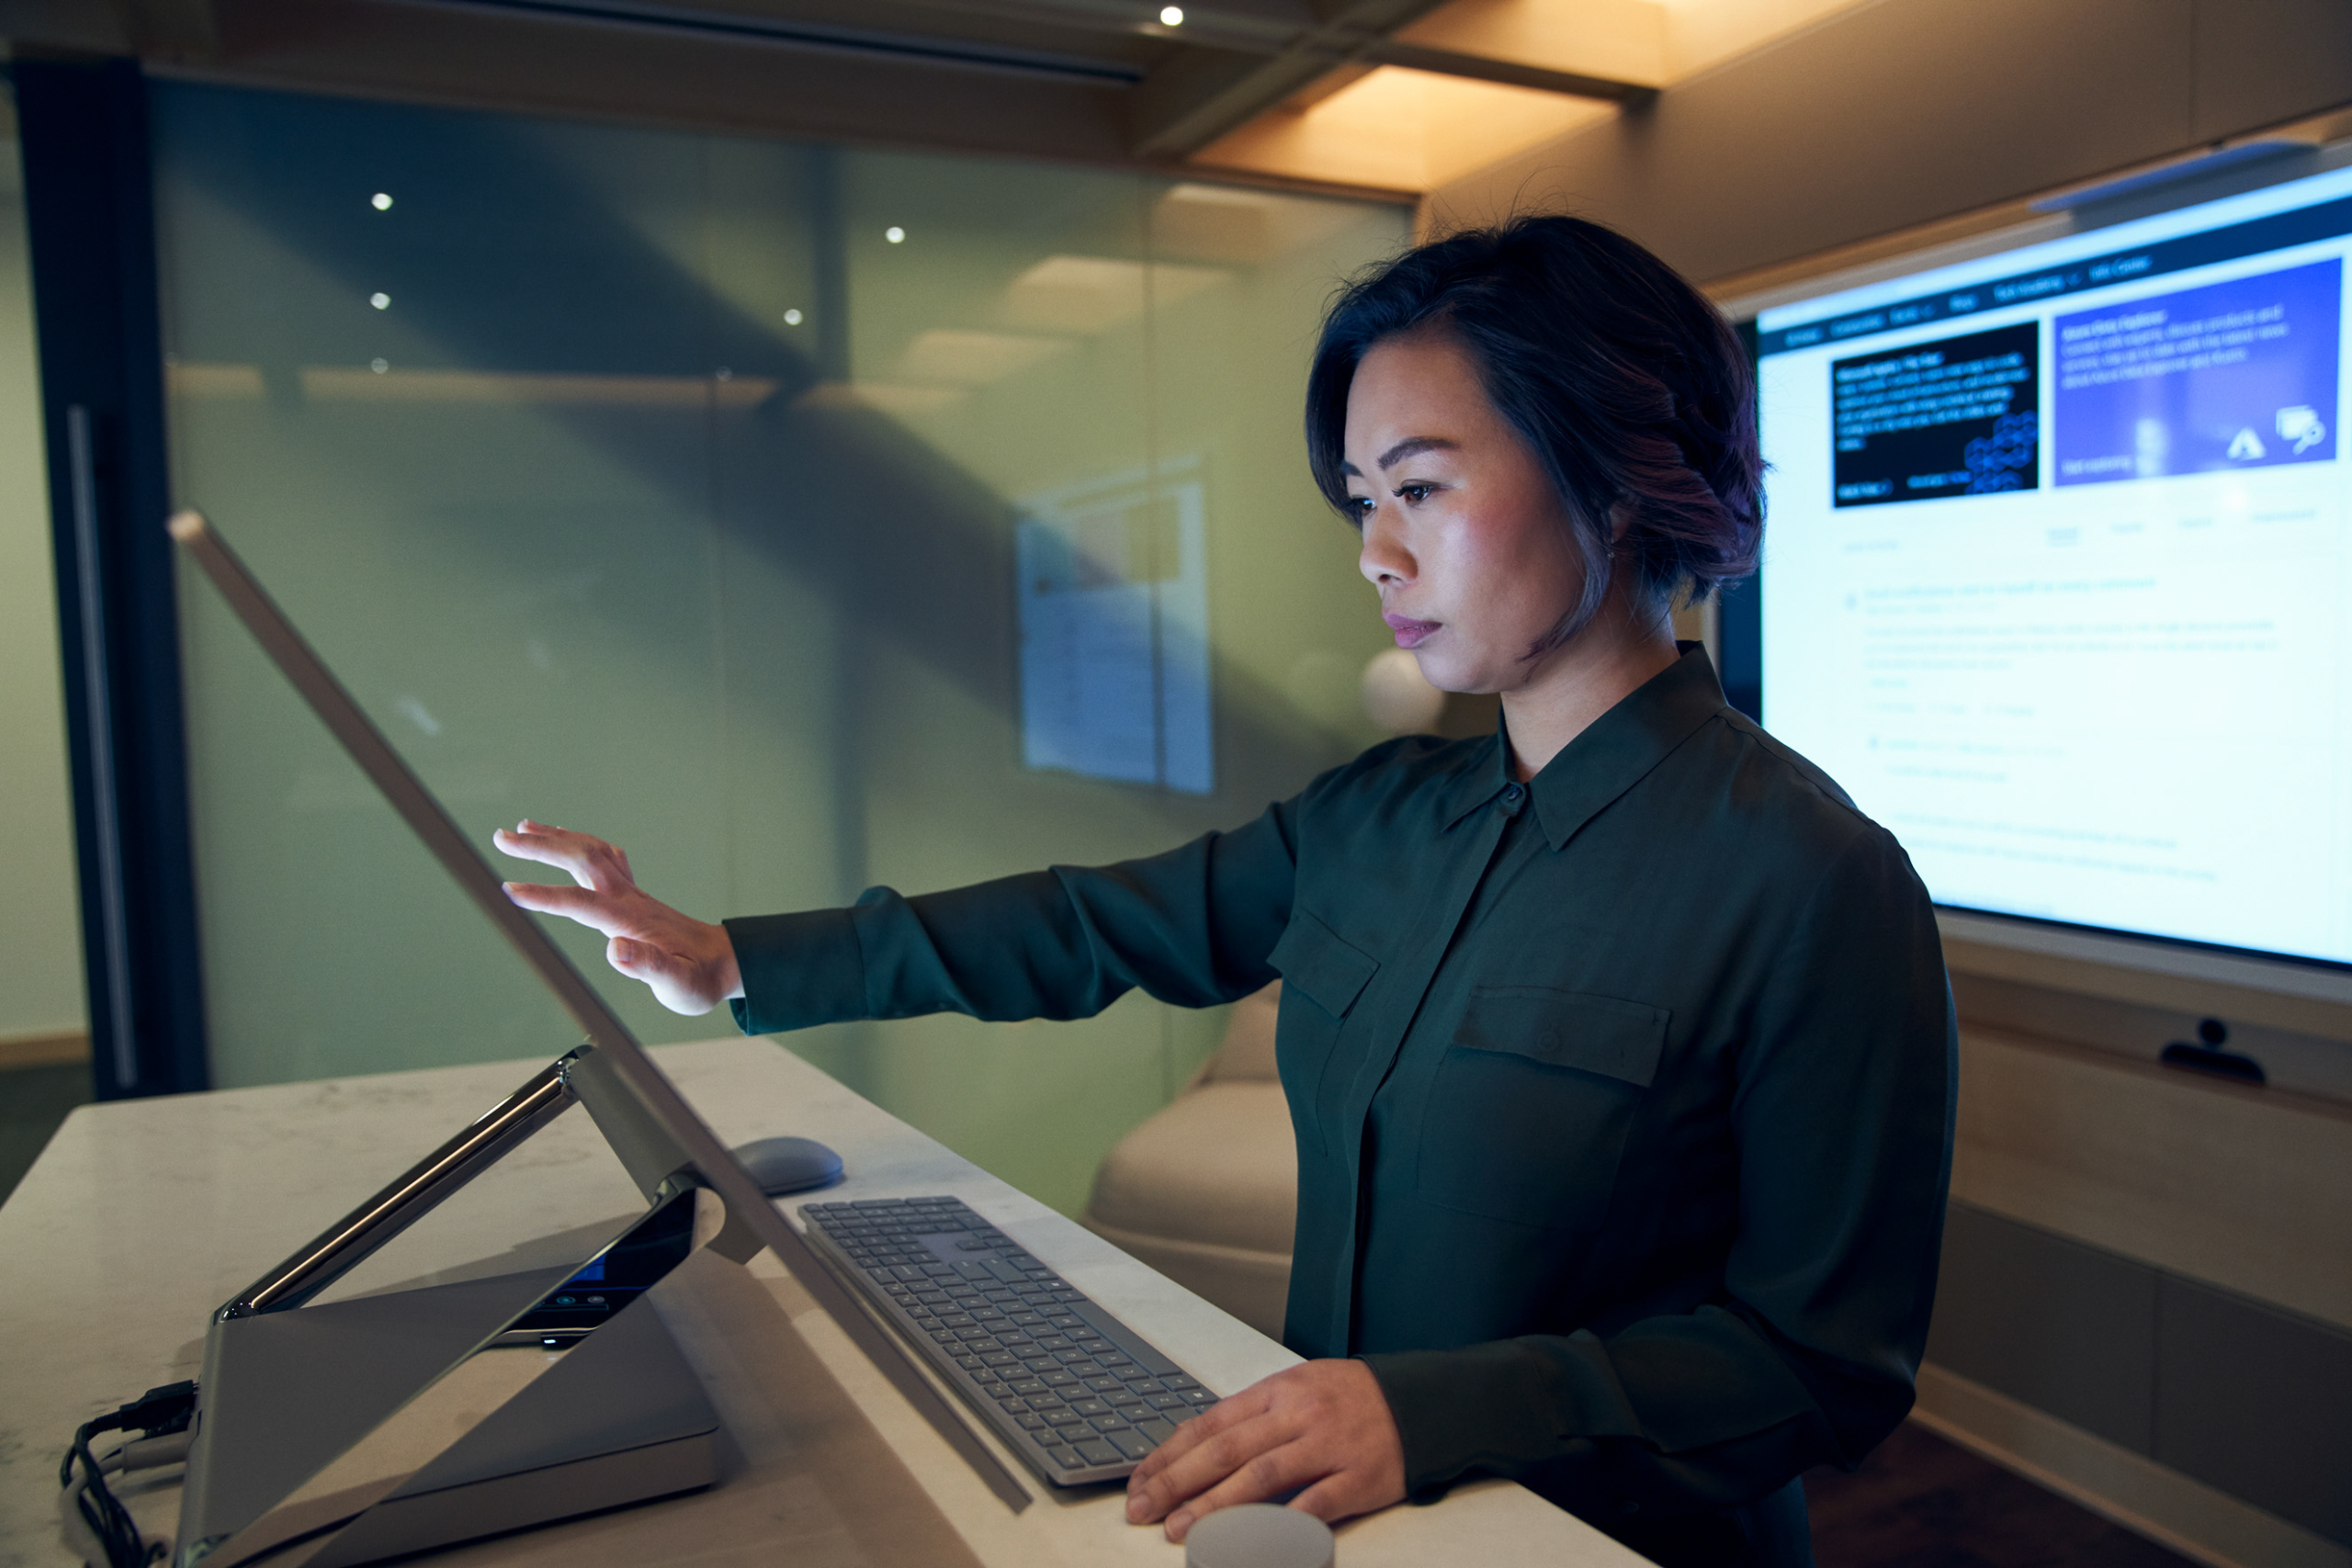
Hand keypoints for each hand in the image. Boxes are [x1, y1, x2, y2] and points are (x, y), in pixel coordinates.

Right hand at [493, 819, 741, 1015]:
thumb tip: (616, 949)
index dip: (544, 896)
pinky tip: (569, 843)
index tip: (508, 889)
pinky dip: (581, 844)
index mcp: (631, 920)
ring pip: (592, 851)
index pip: (580, 903)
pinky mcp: (634, 895)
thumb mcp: (678, 984)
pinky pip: (605, 857)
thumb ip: (648, 967)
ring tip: (523, 827)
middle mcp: (629, 899)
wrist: (724, 963)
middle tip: (500, 837)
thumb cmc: (698, 979)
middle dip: (540, 846)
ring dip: (556, 837)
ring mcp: (632, 893)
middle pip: (582, 859)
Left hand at [1124, 1359, 1404, 1542]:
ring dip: (1216, 1507)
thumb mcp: (1296, 1388)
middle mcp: (1297, 1416)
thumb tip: (1195, 1444)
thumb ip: (1251, 1415)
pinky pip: (1315, 1504)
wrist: (1420, 1401)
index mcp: (1276, 1391)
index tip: (1140, 1480)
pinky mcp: (1357, 1477)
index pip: (1210, 1424)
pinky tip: (1254, 1541)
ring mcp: (1327, 1446)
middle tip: (1144, 1509)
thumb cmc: (1349, 1398)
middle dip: (1177, 1482)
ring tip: (1181, 1529)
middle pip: (1226, 1451)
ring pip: (1262, 1477)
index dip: (1170, 1454)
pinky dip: (1283, 1523)